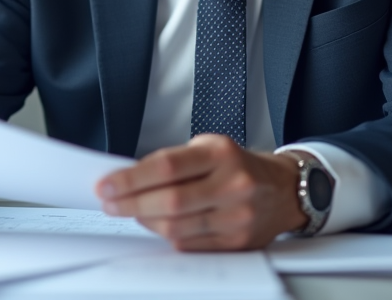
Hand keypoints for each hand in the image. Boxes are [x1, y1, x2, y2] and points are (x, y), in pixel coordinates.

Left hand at [95, 134, 306, 250]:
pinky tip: (156, 224)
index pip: (166, 167)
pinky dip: (167, 236)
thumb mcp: (209, 147)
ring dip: (145, 221)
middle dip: (130, 204)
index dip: (131, 179)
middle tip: (109, 202)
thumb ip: (173, 162)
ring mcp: (237, 217)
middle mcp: (233, 185)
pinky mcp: (238, 243)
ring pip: (177, 228)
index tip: (106, 184)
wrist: (284, 189)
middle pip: (169, 202)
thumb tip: (128, 179)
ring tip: (131, 212)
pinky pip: (190, 245)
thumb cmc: (238, 165)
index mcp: (221, 154)